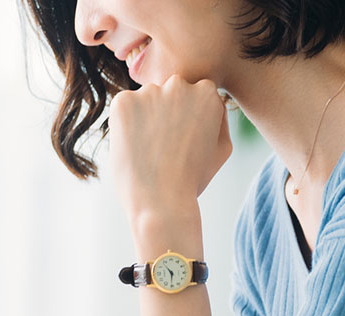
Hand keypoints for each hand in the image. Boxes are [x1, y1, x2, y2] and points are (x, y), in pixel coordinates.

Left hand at [108, 74, 232, 223]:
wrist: (163, 203)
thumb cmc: (193, 180)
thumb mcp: (222, 149)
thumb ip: (219, 119)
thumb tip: (211, 98)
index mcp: (207, 92)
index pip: (192, 96)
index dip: (186, 122)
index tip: (183, 145)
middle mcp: (178, 84)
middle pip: (167, 95)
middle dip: (165, 116)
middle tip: (165, 150)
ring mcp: (149, 91)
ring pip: (144, 102)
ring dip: (145, 121)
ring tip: (150, 153)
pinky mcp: (123, 103)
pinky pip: (124, 110)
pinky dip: (125, 127)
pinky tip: (135, 150)